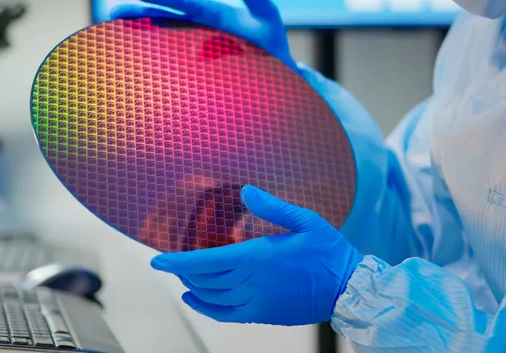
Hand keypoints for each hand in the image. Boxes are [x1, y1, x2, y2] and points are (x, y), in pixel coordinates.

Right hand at [110, 0, 294, 68]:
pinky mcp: (196, 64)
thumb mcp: (265, 13)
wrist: (281, 72)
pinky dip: (151, 57)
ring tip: (112, 28)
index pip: (186, 3)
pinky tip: (132, 60)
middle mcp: (201, 27)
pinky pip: (170, 60)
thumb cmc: (273, 42)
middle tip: (113, 11)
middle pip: (165, 18)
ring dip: (139, 33)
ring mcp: (197, 45)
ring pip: (163, 37)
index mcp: (215, 13)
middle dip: (139, 13)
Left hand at [151, 185, 362, 324]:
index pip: (206, 261)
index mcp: (260, 256)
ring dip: (193, 285)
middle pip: (204, 280)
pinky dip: (204, 307)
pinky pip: (224, 314)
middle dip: (183, 271)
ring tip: (185, 275)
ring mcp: (256, 300)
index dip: (178, 262)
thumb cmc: (329, 253)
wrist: (347, 288)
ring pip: (211, 296)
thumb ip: (273, 207)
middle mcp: (252, 281)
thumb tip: (247, 191)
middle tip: (172, 261)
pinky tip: (194, 299)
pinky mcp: (262, 314)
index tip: (158, 259)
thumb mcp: (306, 220)